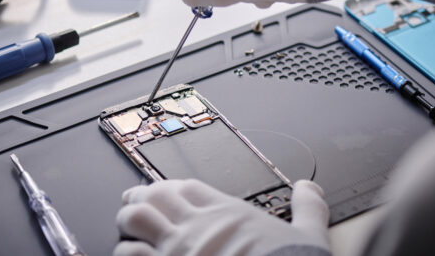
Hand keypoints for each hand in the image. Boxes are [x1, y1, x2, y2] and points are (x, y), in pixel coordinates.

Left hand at [114, 179, 329, 255]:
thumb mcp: (309, 235)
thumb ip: (308, 208)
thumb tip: (310, 188)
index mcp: (229, 214)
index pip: (188, 187)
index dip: (171, 186)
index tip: (165, 190)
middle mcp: (199, 226)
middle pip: (156, 195)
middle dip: (141, 196)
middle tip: (134, 201)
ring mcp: (177, 250)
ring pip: (136, 219)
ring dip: (127, 220)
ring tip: (125, 224)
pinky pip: (129, 255)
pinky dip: (124, 252)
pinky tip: (126, 253)